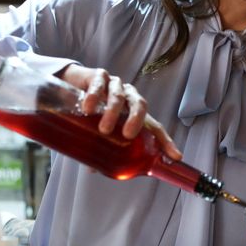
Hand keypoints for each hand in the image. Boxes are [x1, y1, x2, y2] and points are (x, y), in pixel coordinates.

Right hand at [59, 64, 181, 160]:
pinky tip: (88, 109)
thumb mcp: (99, 130)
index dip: (166, 142)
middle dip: (136, 120)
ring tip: (103, 129)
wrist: (70, 84)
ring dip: (113, 112)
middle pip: (139, 105)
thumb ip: (100, 147)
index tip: (175, 156)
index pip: (154, 126)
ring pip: (119, 96)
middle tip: (128, 135)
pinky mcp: (96, 77)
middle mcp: (128, 97)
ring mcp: (113, 85)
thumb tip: (95, 169)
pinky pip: (99, 84)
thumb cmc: (92, 110)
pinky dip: (94, 96)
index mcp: (134, 112)